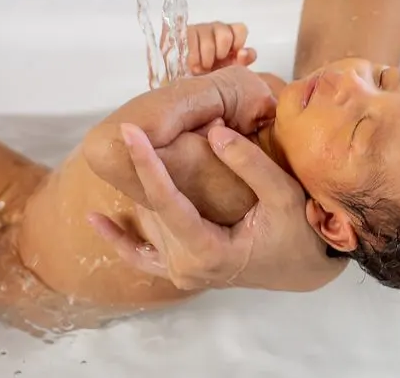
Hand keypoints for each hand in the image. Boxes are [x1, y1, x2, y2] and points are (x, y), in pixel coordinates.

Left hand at [89, 124, 347, 291]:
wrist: (303, 267)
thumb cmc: (299, 231)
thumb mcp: (282, 196)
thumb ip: (249, 164)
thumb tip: (214, 131)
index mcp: (210, 253)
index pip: (168, 203)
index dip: (147, 165)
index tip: (130, 133)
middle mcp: (188, 268)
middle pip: (156, 209)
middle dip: (146, 167)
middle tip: (133, 127)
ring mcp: (181, 272)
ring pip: (150, 222)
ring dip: (141, 187)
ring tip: (125, 148)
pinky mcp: (181, 270)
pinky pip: (142, 257)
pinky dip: (119, 239)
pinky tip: (95, 219)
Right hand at [168, 22, 255, 75]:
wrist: (189, 83)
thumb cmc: (213, 75)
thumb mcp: (230, 71)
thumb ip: (242, 62)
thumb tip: (243, 53)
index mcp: (232, 36)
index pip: (240, 29)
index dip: (238, 42)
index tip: (233, 56)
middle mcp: (217, 29)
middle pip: (225, 34)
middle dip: (220, 53)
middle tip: (214, 64)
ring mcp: (200, 29)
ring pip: (208, 40)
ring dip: (206, 59)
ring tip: (202, 68)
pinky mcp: (185, 32)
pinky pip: (191, 41)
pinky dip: (194, 58)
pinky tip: (193, 65)